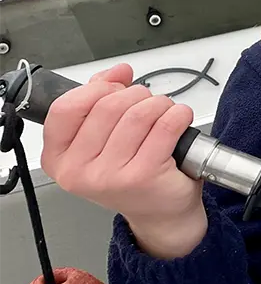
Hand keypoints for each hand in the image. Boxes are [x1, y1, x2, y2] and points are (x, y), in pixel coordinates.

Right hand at [40, 63, 206, 258]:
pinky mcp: (144, 175)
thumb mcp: (102, 138)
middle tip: (148, 104)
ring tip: (165, 114)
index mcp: (59, 158)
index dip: (96, 88)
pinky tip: (179, 121)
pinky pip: (166, 125)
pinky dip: (179, 115)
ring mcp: (110, 175)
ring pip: (139, 113)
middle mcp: (78, 170)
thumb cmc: (130, 172)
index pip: (66, 107)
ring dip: (160, 104)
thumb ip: (100, 99)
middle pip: (108, 105)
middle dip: (137, 94)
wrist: (159, 212)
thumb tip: (118, 71)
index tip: (117, 86)